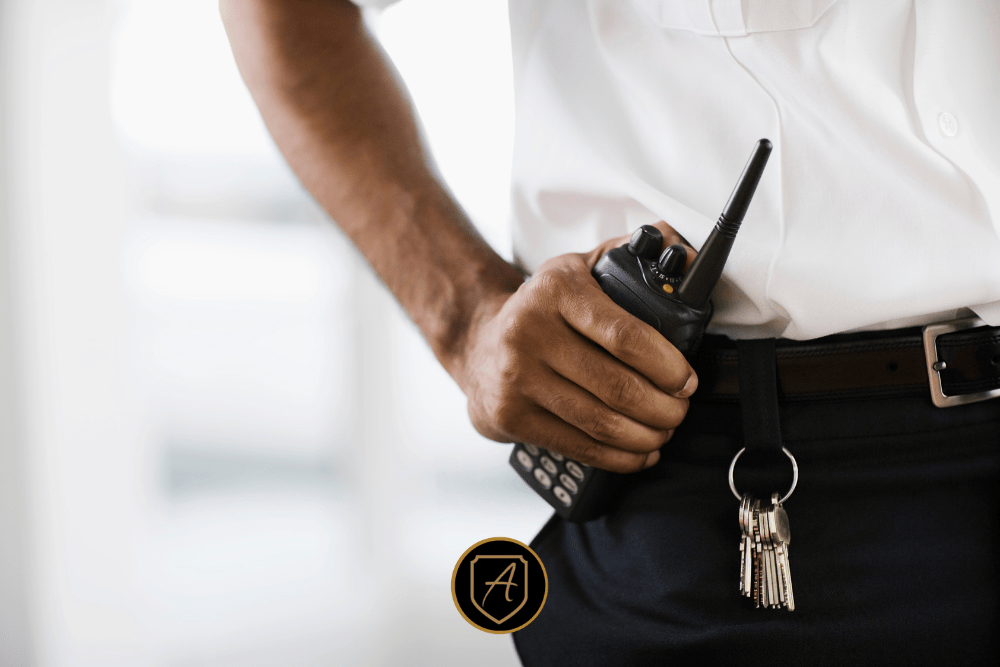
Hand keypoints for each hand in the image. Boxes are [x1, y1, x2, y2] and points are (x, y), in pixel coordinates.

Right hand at [455, 222, 697, 472]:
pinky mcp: (510, 416)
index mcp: (555, 291)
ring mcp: (516, 379)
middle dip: (664, 408)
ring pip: (600, 422)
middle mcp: (529, 333)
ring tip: (663, 430)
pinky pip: (578, 446)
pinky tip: (638, 451)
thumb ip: (627, 255)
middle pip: (617, 387)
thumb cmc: (541, 309)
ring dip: (646, 435)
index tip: (686, 379)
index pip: (624, 335)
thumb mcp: (579, 270)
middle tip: (680, 410)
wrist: (478, 341)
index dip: (665, 364)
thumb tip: (679, 247)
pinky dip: (618, 457)